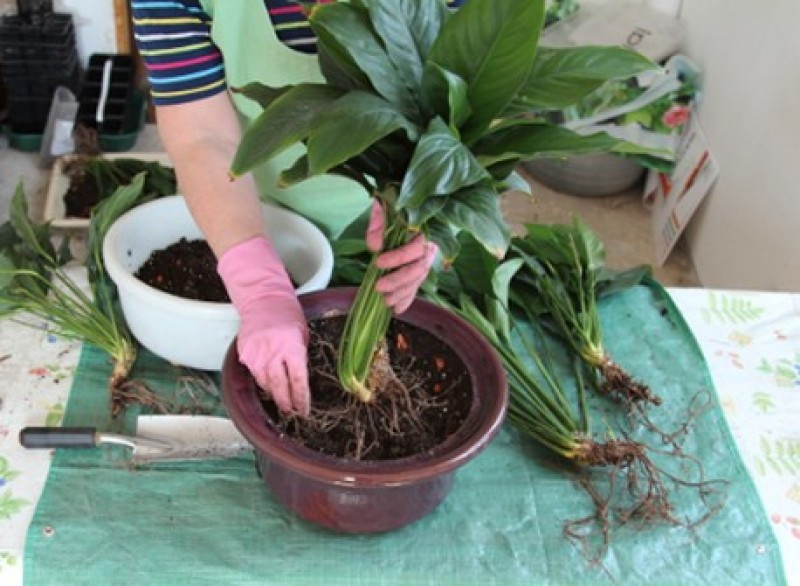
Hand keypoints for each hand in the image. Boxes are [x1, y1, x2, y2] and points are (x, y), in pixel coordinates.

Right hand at [217, 236, 308, 415]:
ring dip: (274, 395)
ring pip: (265, 384)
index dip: (301, 399)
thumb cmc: (288, 314)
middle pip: (280, 387)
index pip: (298, 381)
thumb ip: (299, 356)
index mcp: (292, 348)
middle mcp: (273, 353)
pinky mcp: (245, 354)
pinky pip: (254, 374)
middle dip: (287, 403)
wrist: (263, 298)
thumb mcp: (302, 335)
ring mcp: (256, 354)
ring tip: (282, 404)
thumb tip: (299, 378)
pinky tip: (269, 386)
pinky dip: (262, 381)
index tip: (304, 410)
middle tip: (292, 413)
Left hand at [366, 200, 436, 313]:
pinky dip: (407, 299)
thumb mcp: (385, 206)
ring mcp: (425, 259)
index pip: (416, 248)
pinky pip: (416, 286)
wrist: (405, 204)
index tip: (378, 262)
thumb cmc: (396, 205)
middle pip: (418, 269)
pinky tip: (397, 309)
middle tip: (379, 287)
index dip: (398, 257)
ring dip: (402, 293)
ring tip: (386, 301)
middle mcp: (429, 246)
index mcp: (424, 229)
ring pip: (418, 280)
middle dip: (399, 281)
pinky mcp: (419, 270)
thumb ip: (379, 222)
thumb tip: (375, 246)